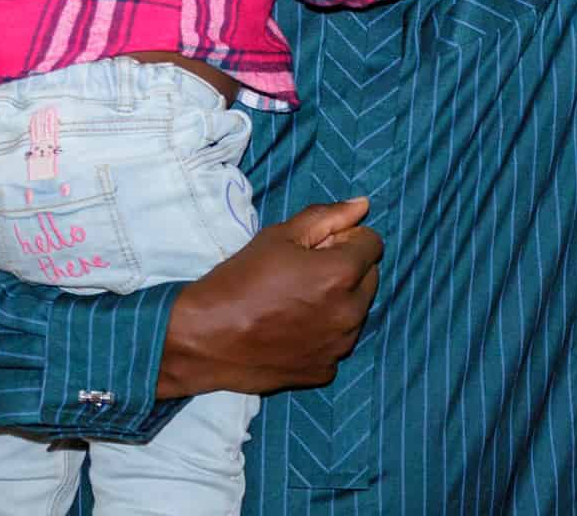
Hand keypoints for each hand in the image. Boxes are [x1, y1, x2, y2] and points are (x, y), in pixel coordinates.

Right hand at [157, 197, 382, 397]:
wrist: (204, 339)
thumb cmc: (239, 280)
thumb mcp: (279, 237)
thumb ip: (326, 217)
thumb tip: (362, 205)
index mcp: (341, 274)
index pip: (373, 243)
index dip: (346, 238)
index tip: (318, 246)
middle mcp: (350, 313)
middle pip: (369, 277)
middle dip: (347, 269)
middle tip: (304, 272)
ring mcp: (339, 347)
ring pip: (357, 311)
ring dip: (339, 301)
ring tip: (295, 301)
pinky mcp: (325, 371)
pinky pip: (338, 342)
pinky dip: (324, 333)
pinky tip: (292, 329)